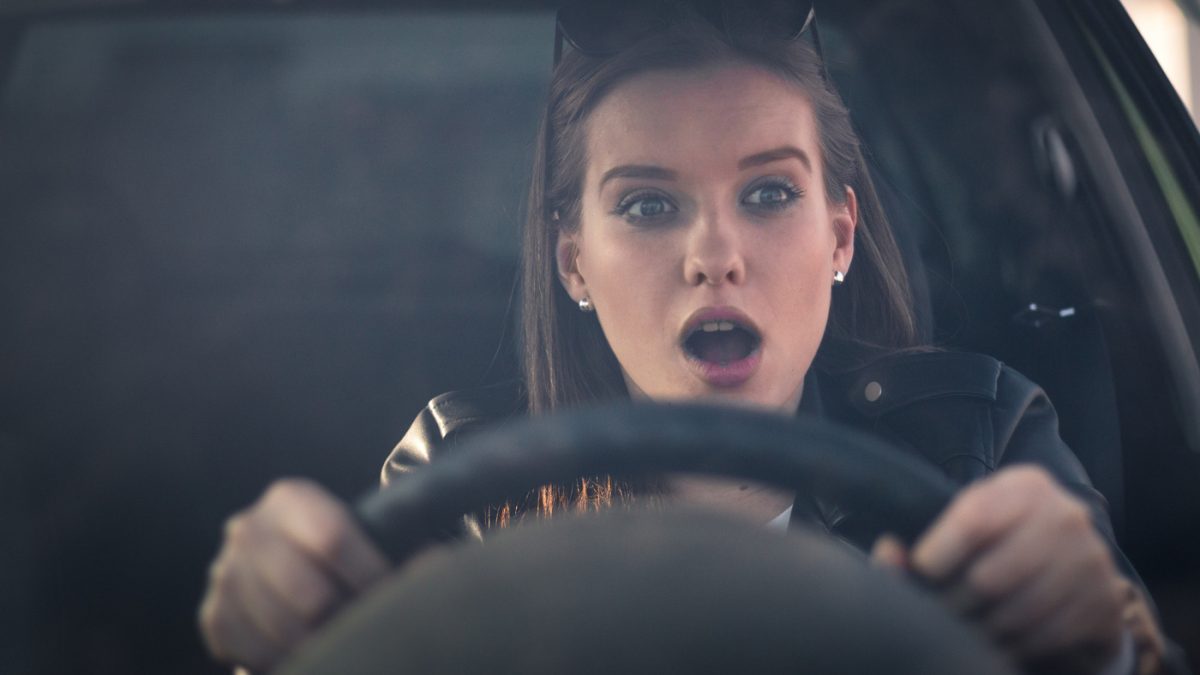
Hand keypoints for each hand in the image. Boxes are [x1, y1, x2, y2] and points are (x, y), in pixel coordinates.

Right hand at [198, 479, 389, 672]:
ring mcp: (225, 575)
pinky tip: (315, 657)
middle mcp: (249, 531)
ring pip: (284, 632)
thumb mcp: (361, 529)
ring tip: (351, 648)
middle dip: (350, 621)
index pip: (333, 538)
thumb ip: (393, 540)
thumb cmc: (339, 546)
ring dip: (324, 649)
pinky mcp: (212, 616)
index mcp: (289, 499)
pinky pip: (254, 655)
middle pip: (309, 595)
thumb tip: (434, 564)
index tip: (396, 599)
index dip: (370, 575)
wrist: (282, 558)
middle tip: (375, 632)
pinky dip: (290, 662)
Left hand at [872, 466, 1125, 673]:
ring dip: (981, 632)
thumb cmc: (1005, 541)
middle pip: (989, 578)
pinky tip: (998, 641)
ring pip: (1015, 613)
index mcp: (1025, 486)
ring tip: (964, 630)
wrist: (1075, 568)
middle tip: (937, 615)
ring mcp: (1090, 559)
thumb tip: (887, 555)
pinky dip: (1014, 646)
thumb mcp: (970, 527)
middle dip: (954, 605)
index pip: (973, 521)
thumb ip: (926, 542)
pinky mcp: (1104, 601)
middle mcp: (1065, 515)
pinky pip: (1045, 637)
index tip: (921, 574)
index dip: (937, 556)